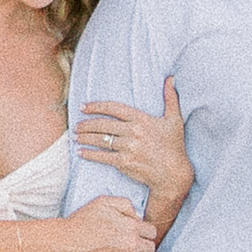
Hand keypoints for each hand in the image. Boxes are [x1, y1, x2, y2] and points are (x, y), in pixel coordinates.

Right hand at [59, 193, 159, 251]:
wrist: (66, 241)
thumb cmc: (82, 220)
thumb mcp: (104, 202)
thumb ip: (125, 204)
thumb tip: (137, 216)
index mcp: (131, 225)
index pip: (151, 231)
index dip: (145, 232)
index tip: (139, 235)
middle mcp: (132, 243)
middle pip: (151, 246)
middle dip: (145, 245)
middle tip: (135, 246)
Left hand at [75, 79, 192, 224]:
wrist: (174, 174)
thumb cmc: (174, 146)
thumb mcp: (175, 120)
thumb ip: (171, 97)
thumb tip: (170, 78)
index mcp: (142, 119)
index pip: (113, 108)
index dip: (96, 106)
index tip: (83, 107)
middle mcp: (133, 131)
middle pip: (103, 124)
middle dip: (86, 124)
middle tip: (76, 125)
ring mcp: (128, 147)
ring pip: (100, 139)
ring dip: (85, 138)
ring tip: (76, 136)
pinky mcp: (125, 162)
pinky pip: (102, 156)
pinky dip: (89, 154)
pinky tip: (81, 152)